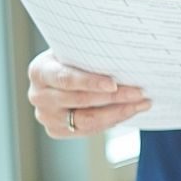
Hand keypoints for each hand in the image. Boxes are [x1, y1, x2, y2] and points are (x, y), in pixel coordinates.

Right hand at [26, 49, 148, 137]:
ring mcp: (46, 116)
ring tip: (142, 103)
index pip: (66, 79)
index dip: (90, 82)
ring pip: (87, 120)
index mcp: (39, 71)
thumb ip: (92, 53)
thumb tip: (124, 53)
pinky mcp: (57, 131)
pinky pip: (89, 130)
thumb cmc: (73, 58)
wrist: (62, 75)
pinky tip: (129, 111)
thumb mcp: (76, 50)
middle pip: (80, 101)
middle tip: (140, 93)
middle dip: (114, 97)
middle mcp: (38, 96)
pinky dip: (112, 120)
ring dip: (119, 112)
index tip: (114, 84)